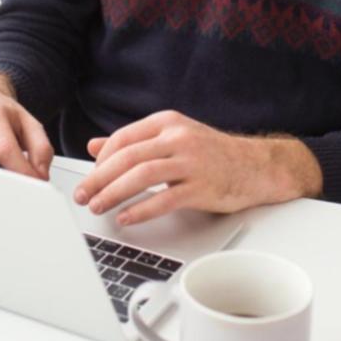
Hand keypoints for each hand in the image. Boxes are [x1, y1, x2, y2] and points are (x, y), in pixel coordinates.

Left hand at [72, 110, 321, 225]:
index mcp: (168, 123)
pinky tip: (126, 218)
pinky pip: (164, 199)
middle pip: (127, 157)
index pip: (123, 138)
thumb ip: (135, 142)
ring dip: (114, 193)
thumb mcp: (172, 138)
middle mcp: (178, 138)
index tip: (90, 177)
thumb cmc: (212, 154)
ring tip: (98, 207)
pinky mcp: (202, 187)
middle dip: (99, 179)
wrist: (257, 166)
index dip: (101, 160)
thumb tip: (95, 145)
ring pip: (141, 176)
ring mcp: (191, 162)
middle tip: (83, 195)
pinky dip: (141, 210)